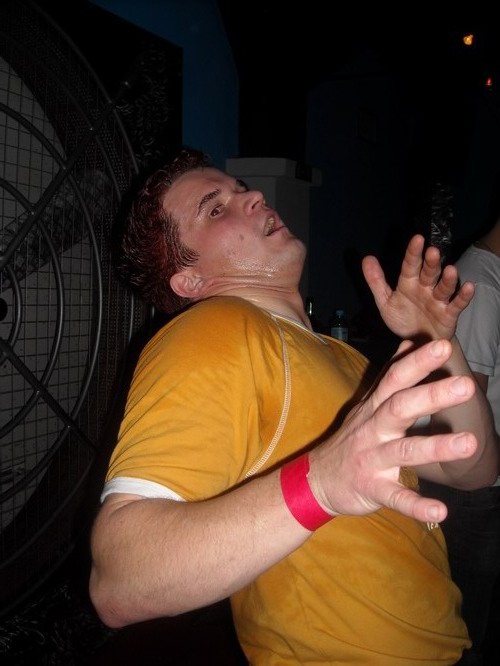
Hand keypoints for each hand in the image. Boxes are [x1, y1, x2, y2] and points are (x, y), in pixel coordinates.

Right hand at [308, 338, 476, 522]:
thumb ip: (390, 375)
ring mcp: (371, 459)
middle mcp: (373, 429)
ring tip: (469, 443)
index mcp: (375, 407)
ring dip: (436, 446)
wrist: (315, 479)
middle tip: (465, 385)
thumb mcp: (367, 404)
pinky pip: (395, 497)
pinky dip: (416, 505)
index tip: (443, 346)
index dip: (417, 362)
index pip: (396, 379)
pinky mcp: (371, 488)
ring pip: (403, 451)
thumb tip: (408, 341)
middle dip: (432, 395)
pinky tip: (441, 511)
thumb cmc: (351, 439)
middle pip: (400, 407)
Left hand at [362, 234, 474, 340]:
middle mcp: (425, 288)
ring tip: (451, 269)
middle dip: (431, 263)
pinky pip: (457, 304)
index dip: (413, 253)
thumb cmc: (403, 318)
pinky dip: (463, 297)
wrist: (417, 341)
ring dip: (448, 279)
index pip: (410, 266)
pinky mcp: (449, 314)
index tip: (417, 238)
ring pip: (444, 288)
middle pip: (429, 274)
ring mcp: (438, 301)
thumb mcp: (385, 301)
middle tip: (433, 251)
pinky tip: (469, 287)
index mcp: (409, 283)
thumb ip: (376, 281)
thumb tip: (366, 258)